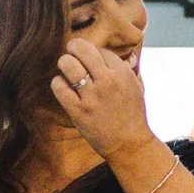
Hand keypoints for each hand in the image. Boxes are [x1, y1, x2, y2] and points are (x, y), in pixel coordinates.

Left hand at [50, 37, 154, 158]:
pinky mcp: (79, 111)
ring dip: (64, 63)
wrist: (130, 144)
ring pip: (68, 64)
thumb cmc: (132, 115)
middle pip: (83, 49)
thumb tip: (110, 54)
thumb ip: (124, 68)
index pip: (100, 50)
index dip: (94, 54)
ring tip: (66, 68)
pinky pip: (59, 87)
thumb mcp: (136, 86)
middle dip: (74, 48)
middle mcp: (107, 81)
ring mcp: (92, 96)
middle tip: (72, 53)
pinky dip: (58, 83)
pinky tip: (62, 86)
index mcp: (122, 73)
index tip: (93, 63)